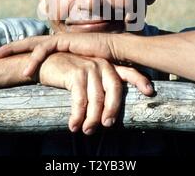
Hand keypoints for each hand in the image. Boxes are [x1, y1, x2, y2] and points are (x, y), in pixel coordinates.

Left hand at [0, 33, 122, 76]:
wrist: (117, 53)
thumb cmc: (100, 63)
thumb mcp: (79, 69)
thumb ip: (68, 73)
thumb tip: (60, 84)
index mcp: (59, 48)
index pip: (35, 48)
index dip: (19, 53)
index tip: (4, 58)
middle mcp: (57, 41)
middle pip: (28, 42)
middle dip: (10, 48)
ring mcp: (61, 39)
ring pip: (32, 43)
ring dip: (15, 51)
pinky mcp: (66, 41)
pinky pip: (45, 48)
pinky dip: (34, 59)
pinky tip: (26, 71)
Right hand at [37, 52, 153, 134]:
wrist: (44, 63)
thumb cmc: (66, 72)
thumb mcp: (86, 77)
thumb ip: (100, 87)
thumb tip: (109, 113)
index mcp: (107, 65)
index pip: (128, 73)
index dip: (140, 80)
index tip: (150, 91)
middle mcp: (101, 64)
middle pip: (114, 90)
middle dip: (112, 110)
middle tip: (107, 125)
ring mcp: (88, 67)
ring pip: (96, 98)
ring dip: (91, 118)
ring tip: (86, 130)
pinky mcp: (75, 73)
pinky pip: (80, 100)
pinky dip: (77, 115)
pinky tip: (73, 125)